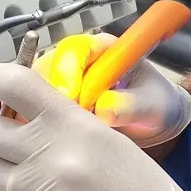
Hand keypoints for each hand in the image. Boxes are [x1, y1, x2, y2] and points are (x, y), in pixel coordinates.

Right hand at [34, 33, 190, 146]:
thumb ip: (131, 105)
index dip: (67, 70)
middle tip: (52, 118)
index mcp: (102, 49)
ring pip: (33, 89)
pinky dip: (33, 124)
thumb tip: (106, 110)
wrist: (156, 123)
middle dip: (43, 91)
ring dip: (33, 109)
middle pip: (46, 66)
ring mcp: (64, 83)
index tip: (70, 95)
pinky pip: (35, 110)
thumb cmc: (157, 104)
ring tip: (45, 133)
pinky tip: (40, 141)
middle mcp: (78, 62)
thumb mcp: (152, 104)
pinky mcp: (56, 106)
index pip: (75, 49)